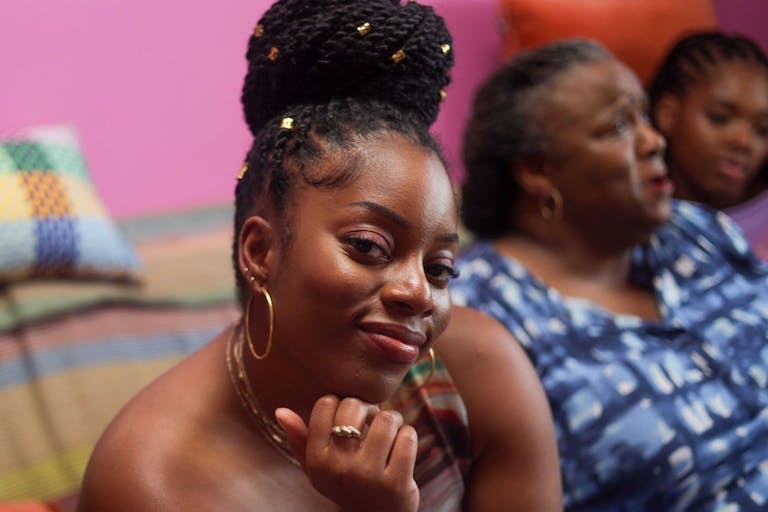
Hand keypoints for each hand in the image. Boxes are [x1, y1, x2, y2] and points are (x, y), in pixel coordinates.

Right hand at [276, 395, 418, 511]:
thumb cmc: (344, 485)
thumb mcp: (316, 467)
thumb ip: (298, 438)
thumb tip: (280, 410)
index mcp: (316, 459)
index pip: (327, 403)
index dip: (343, 403)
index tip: (351, 417)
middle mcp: (339, 467)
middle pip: (355, 406)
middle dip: (369, 408)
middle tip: (372, 421)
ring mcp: (368, 476)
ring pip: (387, 418)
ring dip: (393, 420)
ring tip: (389, 432)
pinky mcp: (396, 483)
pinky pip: (407, 437)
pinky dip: (408, 436)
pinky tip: (401, 448)